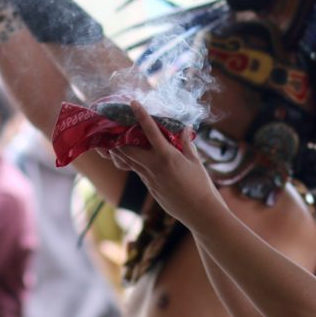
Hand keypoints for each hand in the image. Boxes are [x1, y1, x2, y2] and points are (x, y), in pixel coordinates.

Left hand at [106, 101, 218, 225]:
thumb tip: (185, 128)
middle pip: (126, 150)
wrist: (199, 213)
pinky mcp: (150, 189)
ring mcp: (149, 179)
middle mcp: (154, 167)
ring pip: (127, 162)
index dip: (141, 116)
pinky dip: (132, 163)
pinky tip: (134, 159)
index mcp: (167, 156)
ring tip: (115, 142)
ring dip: (120, 152)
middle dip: (117, 139)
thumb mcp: (196, 162)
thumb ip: (187, 144)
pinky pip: (137, 172)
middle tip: (113, 128)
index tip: (133, 103)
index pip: (150, 131)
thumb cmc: (202, 186)